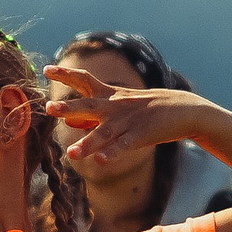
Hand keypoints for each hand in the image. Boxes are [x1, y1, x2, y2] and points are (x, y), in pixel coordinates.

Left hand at [40, 64, 211, 166]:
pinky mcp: (142, 135)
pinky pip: (125, 145)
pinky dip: (113, 153)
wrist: (184, 110)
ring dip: (88, 143)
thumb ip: (93, 113)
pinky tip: (101, 161)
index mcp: (110, 95)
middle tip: (49, 107)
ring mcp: (129, 121)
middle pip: (89, 106)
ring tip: (71, 153)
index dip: (66, 75)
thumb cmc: (146, 109)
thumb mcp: (119, 105)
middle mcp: (115, 106)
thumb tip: (69, 121)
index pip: (84, 80)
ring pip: (105, 132)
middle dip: (69, 107)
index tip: (47, 69)